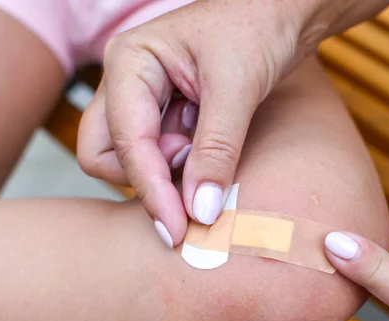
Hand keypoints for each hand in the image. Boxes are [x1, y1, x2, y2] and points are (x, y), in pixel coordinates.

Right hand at [78, 0, 388, 246]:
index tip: (178, 230)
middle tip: (194, 166)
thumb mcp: (237, 87)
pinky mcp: (163, 116)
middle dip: (146, 176)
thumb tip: (200, 211)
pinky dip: (181, 168)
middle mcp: (127, 83)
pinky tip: (210, 152)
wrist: (284, 13)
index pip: (125, 142)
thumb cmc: (258, 28)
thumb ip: (216, 150)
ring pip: (129, 160)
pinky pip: (158, 157)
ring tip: (209, 149)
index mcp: (130, 62)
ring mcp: (143, 101)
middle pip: (104, 155)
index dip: (151, 190)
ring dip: (166, 172)